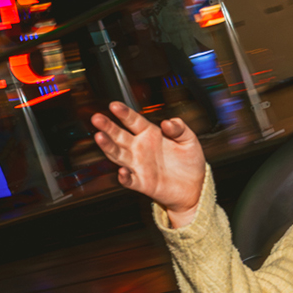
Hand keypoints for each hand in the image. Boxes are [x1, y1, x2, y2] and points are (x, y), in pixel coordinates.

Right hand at [92, 102, 205, 225]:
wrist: (194, 186)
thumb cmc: (189, 162)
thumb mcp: (189, 140)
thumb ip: (180, 128)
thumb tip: (168, 122)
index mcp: (150, 134)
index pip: (133, 120)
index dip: (124, 113)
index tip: (115, 105)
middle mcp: (140, 148)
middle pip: (119, 135)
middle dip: (107, 126)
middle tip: (97, 118)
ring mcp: (138, 165)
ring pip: (118, 154)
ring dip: (108, 146)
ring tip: (99, 137)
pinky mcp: (141, 182)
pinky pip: (129, 180)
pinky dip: (124, 176)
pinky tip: (122, 171)